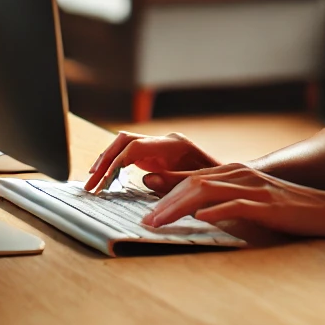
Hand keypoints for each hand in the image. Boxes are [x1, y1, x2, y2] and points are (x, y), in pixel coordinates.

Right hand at [84, 131, 217, 192]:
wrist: (234, 178)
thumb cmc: (219, 183)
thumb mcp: (199, 184)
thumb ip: (172, 181)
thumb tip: (144, 178)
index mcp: (174, 145)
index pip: (135, 146)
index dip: (115, 162)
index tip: (101, 182)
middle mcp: (165, 141)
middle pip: (125, 140)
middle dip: (104, 160)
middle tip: (90, 184)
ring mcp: (160, 146)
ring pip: (125, 145)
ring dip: (106, 161)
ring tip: (91, 182)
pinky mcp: (158, 155)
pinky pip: (131, 154)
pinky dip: (116, 164)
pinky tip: (106, 179)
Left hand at [144, 163, 324, 239]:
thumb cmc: (290, 212)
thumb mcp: (255, 205)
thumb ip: (229, 206)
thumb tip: (199, 216)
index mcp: (236, 174)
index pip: (193, 179)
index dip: (167, 189)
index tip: (145, 203)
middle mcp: (241, 175)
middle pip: (194, 182)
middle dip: (165, 200)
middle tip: (145, 220)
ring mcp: (255, 187)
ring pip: (207, 191)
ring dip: (179, 207)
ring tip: (159, 222)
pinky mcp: (268, 204)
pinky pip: (237, 205)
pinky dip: (216, 211)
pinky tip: (200, 218)